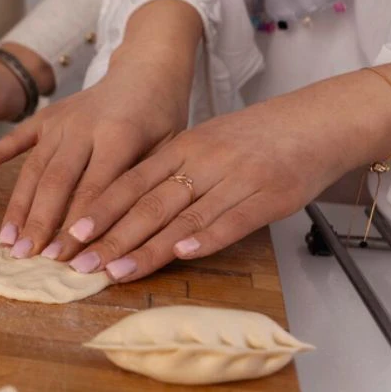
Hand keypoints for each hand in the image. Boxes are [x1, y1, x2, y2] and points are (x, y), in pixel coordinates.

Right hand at [0, 64, 189, 260]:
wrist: (147, 72)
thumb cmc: (162, 121)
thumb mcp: (166, 152)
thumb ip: (139, 187)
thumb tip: (115, 237)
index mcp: (119, 136)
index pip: (94, 190)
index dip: (78, 227)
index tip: (63, 259)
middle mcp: (83, 127)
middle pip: (57, 182)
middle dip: (40, 223)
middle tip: (28, 257)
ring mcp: (61, 121)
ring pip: (34, 168)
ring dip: (18, 207)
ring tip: (7, 241)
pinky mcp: (46, 116)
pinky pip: (17, 138)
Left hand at [61, 83, 390, 282]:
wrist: (320, 120)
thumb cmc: (254, 139)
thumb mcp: (204, 144)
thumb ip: (168, 172)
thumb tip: (124, 208)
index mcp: (181, 148)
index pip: (130, 183)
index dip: (99, 211)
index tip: (70, 236)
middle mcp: (202, 162)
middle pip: (148, 204)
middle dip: (110, 238)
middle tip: (80, 264)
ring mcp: (235, 178)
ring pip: (183, 217)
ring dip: (147, 248)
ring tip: (116, 271)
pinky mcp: (268, 196)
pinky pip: (232, 220)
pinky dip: (207, 238)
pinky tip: (183, 256)